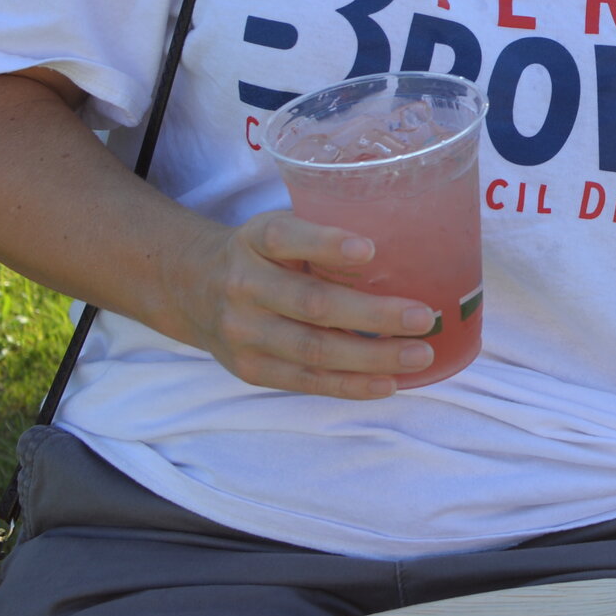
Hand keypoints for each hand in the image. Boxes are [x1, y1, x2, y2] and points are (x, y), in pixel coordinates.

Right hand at [161, 210, 443, 398]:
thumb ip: (322, 240)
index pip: (287, 237)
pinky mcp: (251, 369)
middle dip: (373, 314)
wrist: (192, 289)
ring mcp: (244, 334)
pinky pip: (305, 382)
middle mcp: (244, 286)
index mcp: (256, 240)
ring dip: (372, 357)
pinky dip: (350, 385)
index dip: (326, 244)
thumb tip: (399, 258)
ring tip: (419, 354)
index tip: (370, 250)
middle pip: (312, 304)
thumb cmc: (261, 255)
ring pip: (313, 350)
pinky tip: (388, 382)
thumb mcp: (279, 230)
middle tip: (423, 317)